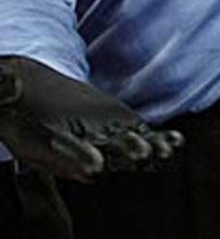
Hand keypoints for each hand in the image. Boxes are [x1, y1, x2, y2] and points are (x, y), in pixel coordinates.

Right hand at [0, 57, 182, 181]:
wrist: (35, 99)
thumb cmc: (22, 103)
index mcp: (52, 143)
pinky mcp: (122, 129)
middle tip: (142, 153)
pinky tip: (175, 143)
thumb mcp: (10, 97)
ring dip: (147, 151)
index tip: (94, 165)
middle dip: (123, 154)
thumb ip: (8, 91)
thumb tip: (4, 81)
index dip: (80, 159)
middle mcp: (80, 146)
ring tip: (163, 150)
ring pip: (126, 151)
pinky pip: (142, 138)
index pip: (66, 155)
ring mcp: (104, 140)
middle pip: (103, 154)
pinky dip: (159, 142)